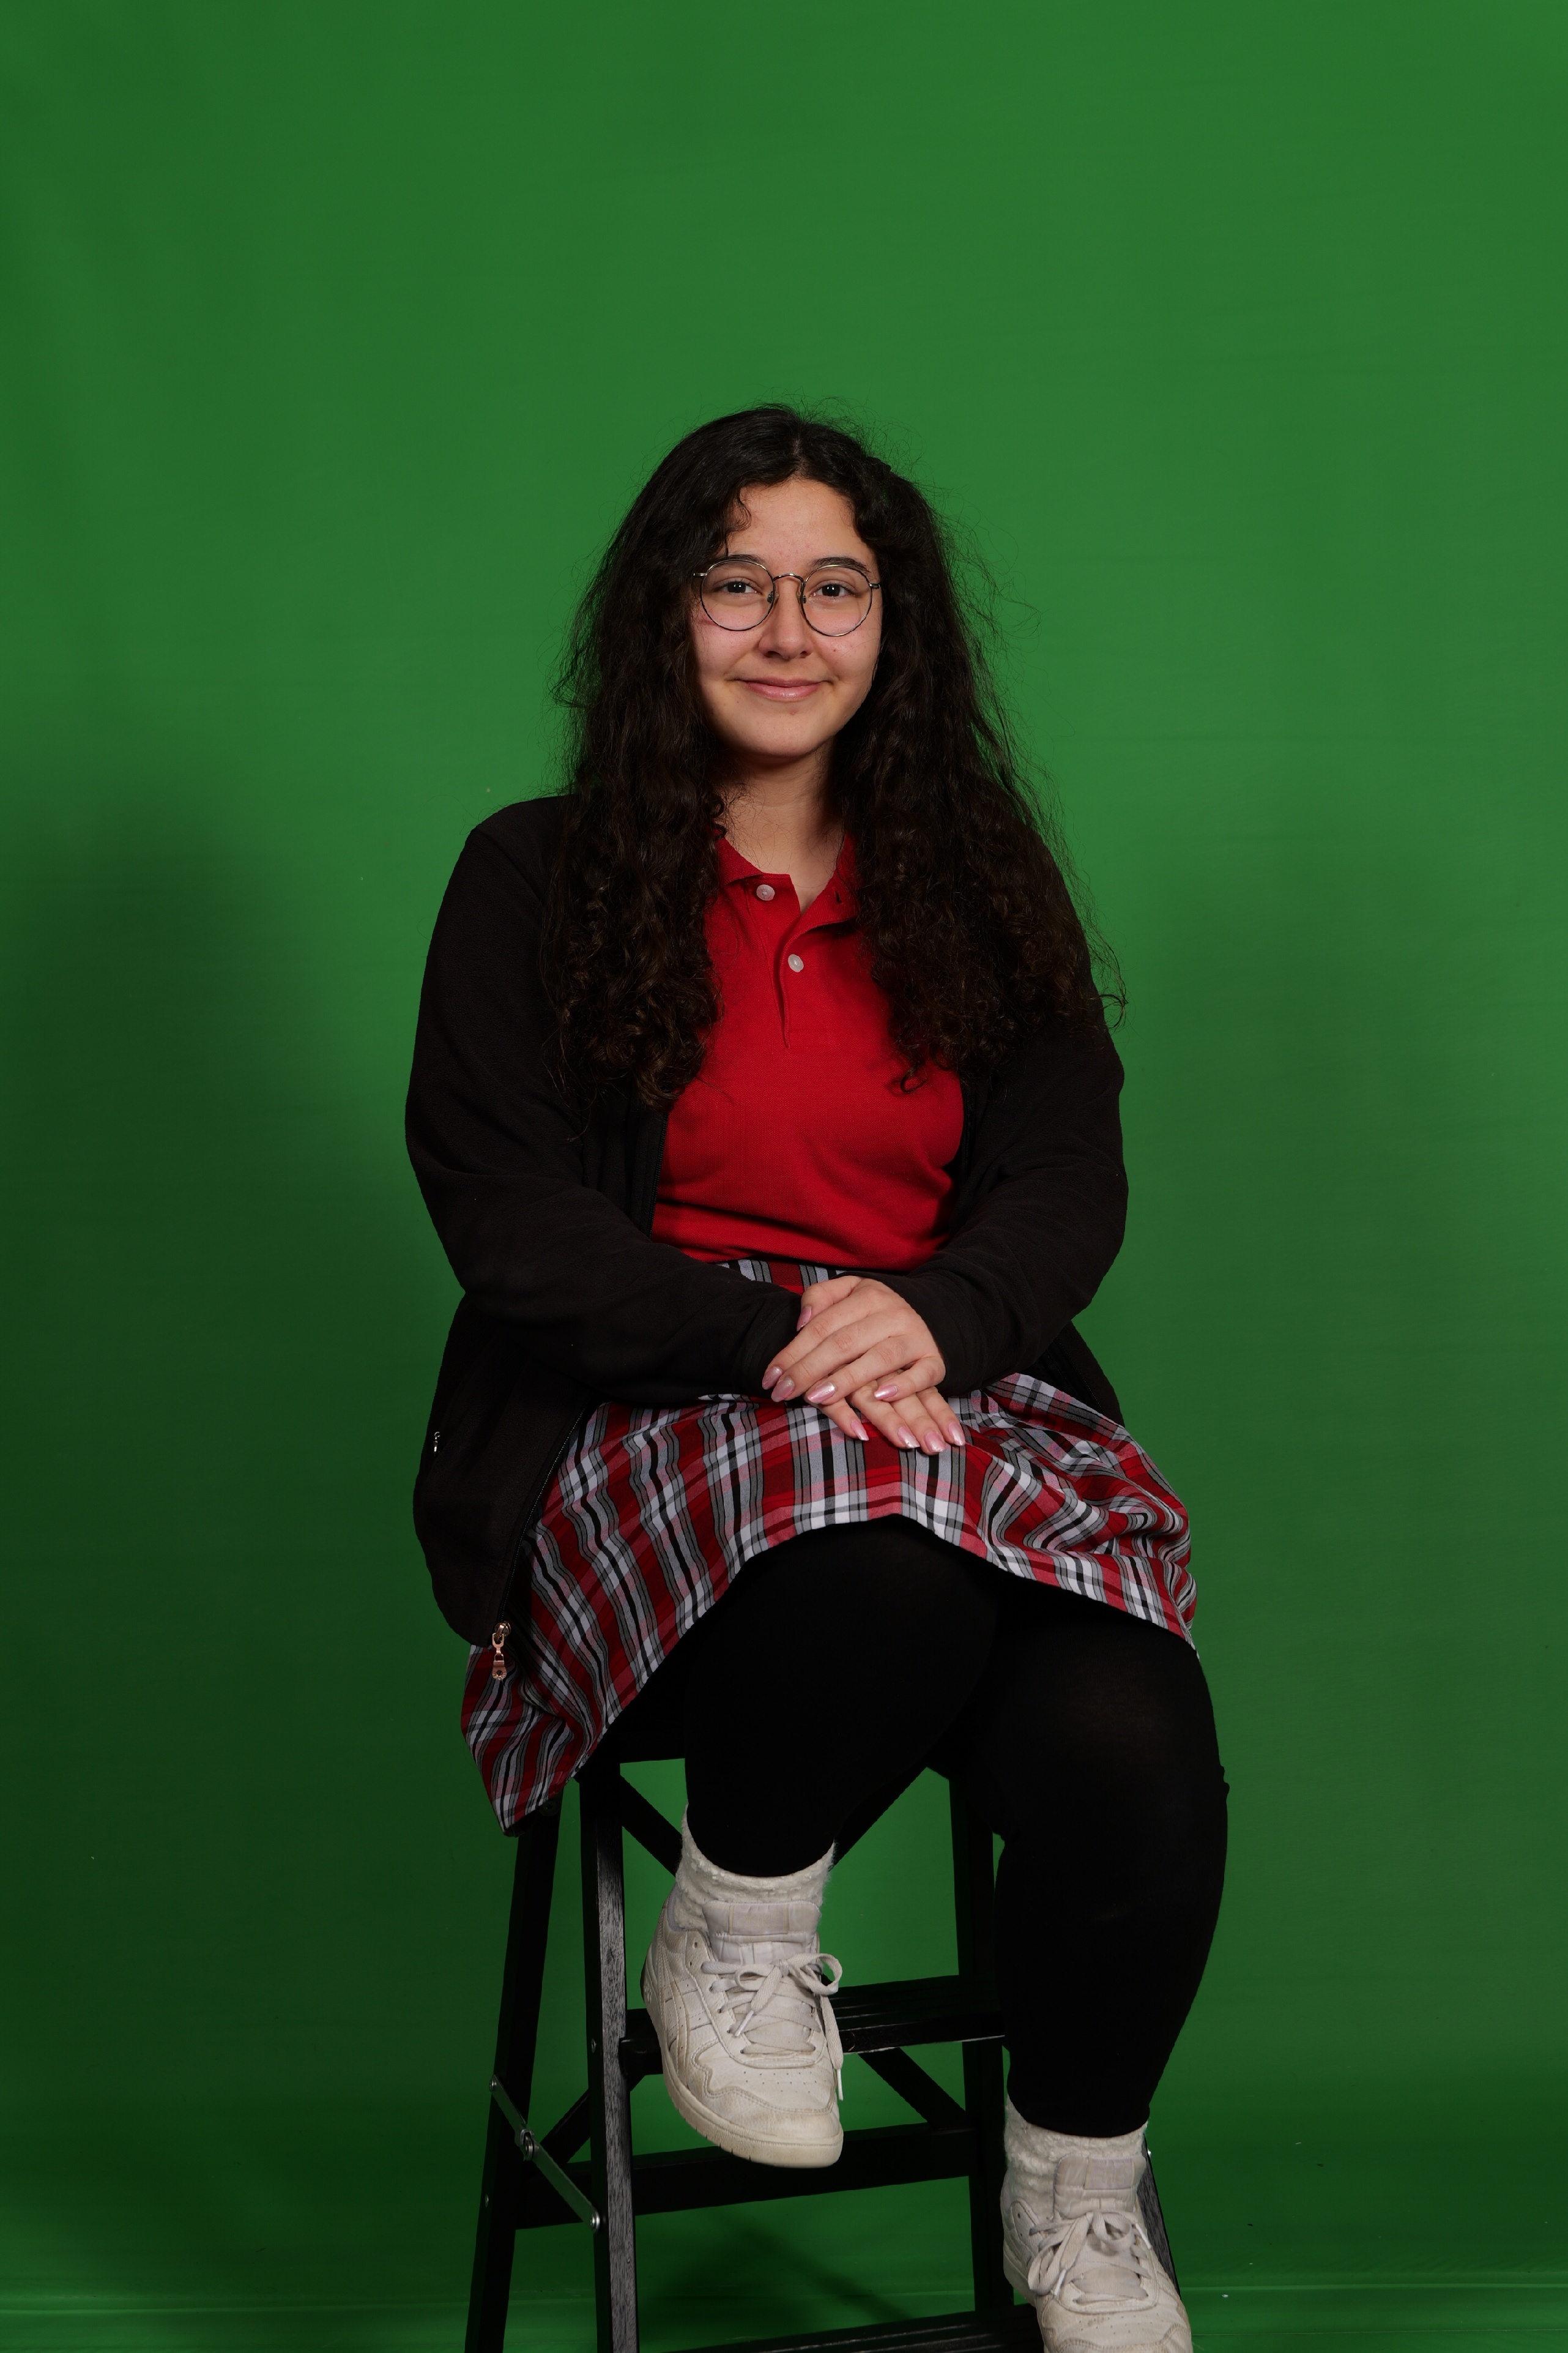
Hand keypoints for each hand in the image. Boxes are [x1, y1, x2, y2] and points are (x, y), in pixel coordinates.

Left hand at [760, 1275, 965, 1453]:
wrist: (939, 1310)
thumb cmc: (881, 1308)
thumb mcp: (852, 1290)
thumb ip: (822, 1296)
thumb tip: (801, 1320)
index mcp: (867, 1296)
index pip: (822, 1326)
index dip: (793, 1351)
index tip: (770, 1377)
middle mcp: (891, 1315)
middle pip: (844, 1343)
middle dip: (808, 1370)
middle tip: (782, 1393)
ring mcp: (915, 1338)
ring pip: (879, 1359)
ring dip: (847, 1379)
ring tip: (816, 1397)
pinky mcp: (935, 1360)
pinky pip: (922, 1374)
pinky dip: (903, 1385)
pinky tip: (880, 1396)